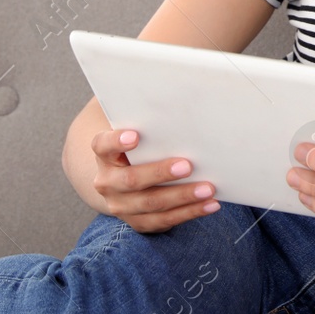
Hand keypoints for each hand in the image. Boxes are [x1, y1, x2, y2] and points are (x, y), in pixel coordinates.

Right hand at [90, 128, 218, 232]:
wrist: (126, 181)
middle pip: (131, 180)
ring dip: (182, 196)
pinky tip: (211, 204)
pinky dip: (190, 213)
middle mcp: (107, 182)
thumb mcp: (141, 132)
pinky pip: (165, 220)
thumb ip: (150, 118)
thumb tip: (178, 91)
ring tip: (208, 188)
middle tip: (188, 165)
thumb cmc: (143, 147)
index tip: (135, 135)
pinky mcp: (139, 222)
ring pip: (151, 203)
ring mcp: (121, 205)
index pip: (103, 145)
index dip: (116, 141)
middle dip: (160, 173)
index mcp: (104, 155)